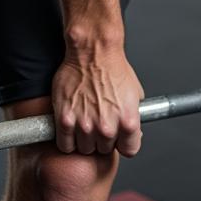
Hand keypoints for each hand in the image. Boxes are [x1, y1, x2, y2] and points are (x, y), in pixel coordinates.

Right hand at [51, 42, 143, 156]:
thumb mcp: (136, 93)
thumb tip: (134, 134)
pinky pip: (65, 145)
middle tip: (99, 122)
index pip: (129, 150)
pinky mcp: (65, 120)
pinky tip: (71, 126)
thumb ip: (134, 117)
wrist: (93, 51)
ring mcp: (85, 125)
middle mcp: (107, 127)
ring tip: (85, 120)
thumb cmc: (114, 67)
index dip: (123, 142)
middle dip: (102, 138)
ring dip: (84, 139)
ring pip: (84, 149)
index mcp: (128, 122)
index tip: (118, 137)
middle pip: (104, 149)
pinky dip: (67, 140)